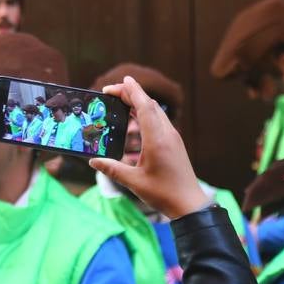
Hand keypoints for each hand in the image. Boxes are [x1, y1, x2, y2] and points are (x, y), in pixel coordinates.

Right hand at [90, 76, 210, 218]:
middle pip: (150, 105)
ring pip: (156, 112)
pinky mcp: (174, 143)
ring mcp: (173, 138)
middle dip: (131, 94)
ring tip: (121, 101)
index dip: (133, 91)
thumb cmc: (163, 193)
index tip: (123, 79)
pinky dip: (146, 114)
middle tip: (111, 91)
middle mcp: (167, 134)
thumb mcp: (133, 182)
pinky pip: (159, 121)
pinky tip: (136, 119)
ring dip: (139, 103)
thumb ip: (112, 169)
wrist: (189, 204)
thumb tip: (93, 160)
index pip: (144, 107)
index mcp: (157, 140)